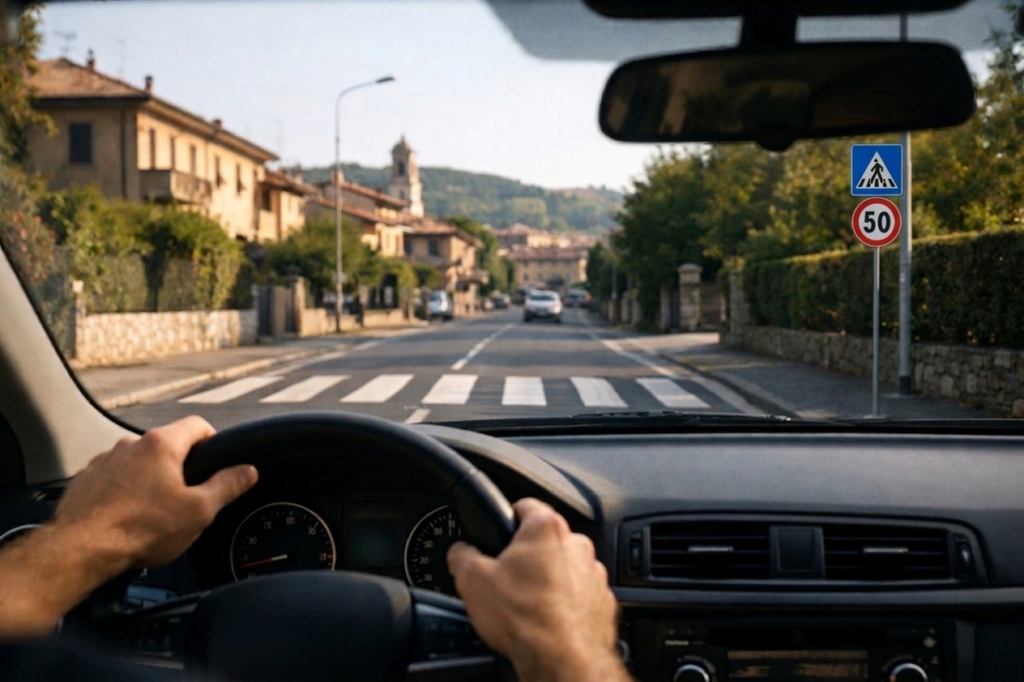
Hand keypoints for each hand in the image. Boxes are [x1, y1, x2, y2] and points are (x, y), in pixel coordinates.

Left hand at [54, 415, 256, 567]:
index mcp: (161, 444)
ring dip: (150, 480)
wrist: (81, 550)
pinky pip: (114, 479)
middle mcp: (130, 444)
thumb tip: (247, 471)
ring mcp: (104, 461)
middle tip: (187, 497)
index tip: (217, 462)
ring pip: (139, 463)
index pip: (198, 425)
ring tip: (153, 512)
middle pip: (167, 445)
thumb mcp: (199, 511)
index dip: (214, 441)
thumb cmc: (139, 530)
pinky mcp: (86, 480)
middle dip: (180, 468)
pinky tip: (127, 517)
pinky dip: (124, 492)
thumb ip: (227, 486)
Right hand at [447, 498, 630, 681]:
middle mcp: (578, 545)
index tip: (498, 530)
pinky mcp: (603, 602)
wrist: (561, 661)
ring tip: (527, 603)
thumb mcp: (472, 580)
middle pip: (545, 540)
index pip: (524, 505)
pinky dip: (566, 603)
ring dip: (549, 579)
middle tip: (506, 576)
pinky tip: (548, 619)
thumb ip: (462, 555)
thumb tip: (460, 552)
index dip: (506, 516)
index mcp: (546, 528)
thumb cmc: (525, 618)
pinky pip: (581, 595)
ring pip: (565, 568)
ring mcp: (595, 575)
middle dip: (527, 556)